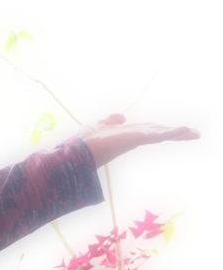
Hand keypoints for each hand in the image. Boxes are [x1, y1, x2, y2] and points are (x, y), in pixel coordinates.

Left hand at [82, 113, 200, 167]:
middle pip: (158, 132)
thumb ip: (110, 121)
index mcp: (126, 134)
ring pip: (160, 134)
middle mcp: (132, 137)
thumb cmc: (85, 141)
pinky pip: (156, 134)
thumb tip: (121, 117)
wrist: (76, 152)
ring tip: (194, 133)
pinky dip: (171, 132)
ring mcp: (135, 138)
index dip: (162, 129)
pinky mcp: (136, 138)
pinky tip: (185, 131)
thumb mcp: (100, 125)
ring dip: (177, 133)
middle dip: (175, 133)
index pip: (148, 130)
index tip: (176, 130)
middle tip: (194, 133)